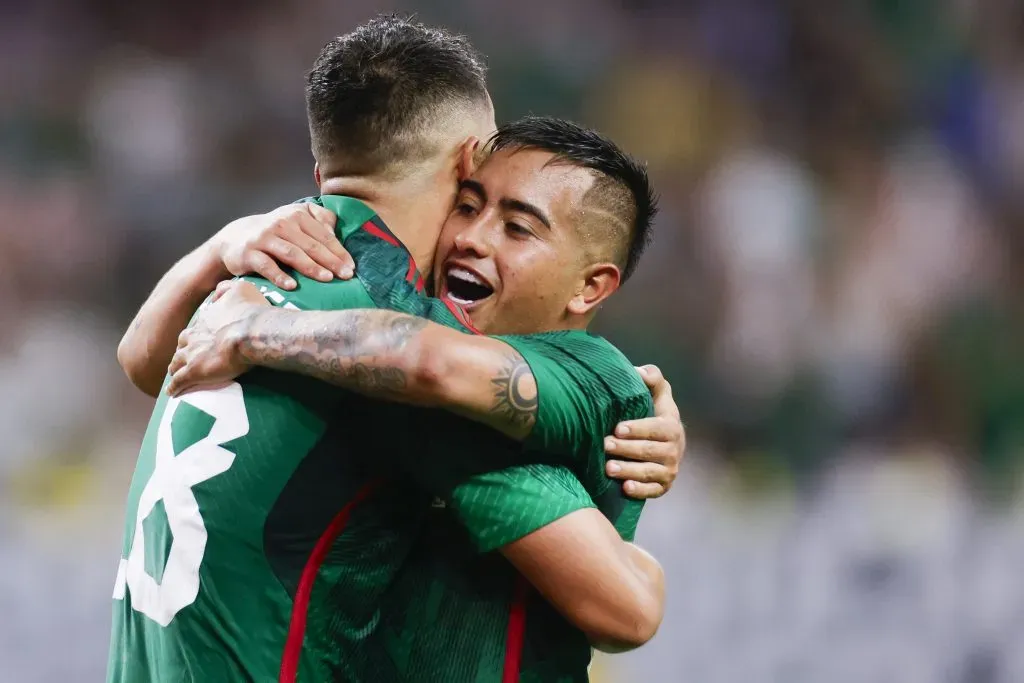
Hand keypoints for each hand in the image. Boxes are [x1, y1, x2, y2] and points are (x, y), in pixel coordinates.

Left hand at [166, 281, 269, 395]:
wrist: (251, 333)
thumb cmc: (251, 312)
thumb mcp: (241, 289)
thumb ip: (227, 288)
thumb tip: (218, 291)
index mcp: (205, 320)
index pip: (194, 329)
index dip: (195, 337)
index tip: (197, 341)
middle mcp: (194, 336)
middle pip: (181, 346)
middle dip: (181, 352)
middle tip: (184, 358)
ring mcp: (192, 355)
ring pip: (176, 364)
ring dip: (175, 369)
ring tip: (175, 375)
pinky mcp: (194, 372)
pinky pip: (179, 381)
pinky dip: (174, 387)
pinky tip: (172, 392)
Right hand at [209, 204, 354, 289]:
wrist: (236, 238)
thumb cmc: (276, 232)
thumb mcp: (297, 217)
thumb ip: (319, 219)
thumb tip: (336, 231)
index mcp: (297, 215)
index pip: (323, 235)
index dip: (339, 251)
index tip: (352, 267)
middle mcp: (281, 224)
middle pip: (311, 245)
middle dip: (331, 260)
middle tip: (346, 275)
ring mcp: (265, 239)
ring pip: (291, 253)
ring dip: (310, 267)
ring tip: (327, 278)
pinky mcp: (250, 253)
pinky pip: (267, 266)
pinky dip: (279, 276)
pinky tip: (292, 287)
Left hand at [605, 365, 683, 499]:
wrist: (666, 441)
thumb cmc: (655, 413)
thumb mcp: (657, 393)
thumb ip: (653, 378)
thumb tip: (639, 371)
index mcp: (672, 426)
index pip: (657, 428)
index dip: (638, 428)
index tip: (618, 427)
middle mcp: (674, 450)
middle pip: (649, 451)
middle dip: (627, 449)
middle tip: (605, 445)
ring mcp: (669, 470)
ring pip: (649, 472)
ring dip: (629, 470)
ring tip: (608, 468)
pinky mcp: (662, 486)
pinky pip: (652, 491)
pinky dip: (640, 490)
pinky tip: (625, 487)